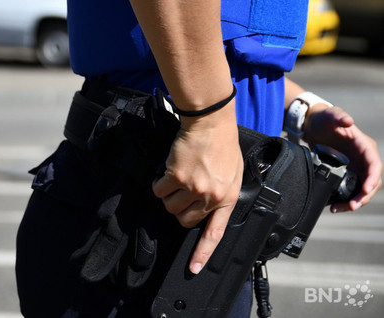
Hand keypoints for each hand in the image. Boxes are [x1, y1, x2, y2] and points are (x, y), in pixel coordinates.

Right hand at [152, 112, 242, 274]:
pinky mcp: (176, 176)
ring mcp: (193, 188)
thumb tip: (208, 209)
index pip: (214, 233)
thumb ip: (222, 193)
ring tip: (176, 178)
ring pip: (170, 206)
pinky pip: (159, 190)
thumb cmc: (222, 145)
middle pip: (185, 220)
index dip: (202, 252)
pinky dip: (158, 183)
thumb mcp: (233, 174)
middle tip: (182, 194)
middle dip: (180, 210)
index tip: (193, 268)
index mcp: (227, 198)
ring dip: (168, 195)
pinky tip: (167, 171)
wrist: (210, 123)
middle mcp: (210, 197)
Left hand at [304, 105, 382, 211]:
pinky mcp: (348, 172)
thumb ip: (338, 116)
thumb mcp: (330, 115)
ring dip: (355, 200)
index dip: (372, 178)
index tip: (365, 189)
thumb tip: (348, 121)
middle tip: (351, 205)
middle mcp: (364, 158)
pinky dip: (345, 198)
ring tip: (340, 208)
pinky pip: (351, 189)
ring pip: (362, 188)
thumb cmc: (324, 119)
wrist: (312, 125)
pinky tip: (335, 205)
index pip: (374, 165)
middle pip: (371, 181)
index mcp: (364, 146)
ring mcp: (356, 166)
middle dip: (364, 195)